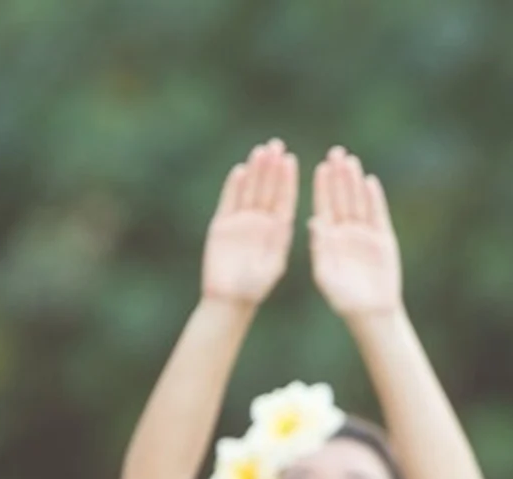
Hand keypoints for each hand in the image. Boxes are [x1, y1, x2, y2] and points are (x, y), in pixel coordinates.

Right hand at [201, 141, 297, 305]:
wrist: (229, 299)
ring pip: (249, 192)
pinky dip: (232, 187)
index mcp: (277, 233)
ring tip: (259, 151)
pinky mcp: (221, 226)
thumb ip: (279, 245)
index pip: (284, 201)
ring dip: (254, 172)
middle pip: (267, 190)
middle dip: (272, 168)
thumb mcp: (272, 267)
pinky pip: (228, 202)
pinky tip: (239, 171)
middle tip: (276, 144)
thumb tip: (291, 223)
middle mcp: (260, 225)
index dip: (287, 181)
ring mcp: (241, 223)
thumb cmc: (255, 289)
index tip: (291, 160)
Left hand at [309, 148, 402, 319]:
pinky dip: (375, 200)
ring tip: (352, 161)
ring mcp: (365, 235)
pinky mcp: (384, 241)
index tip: (320, 167)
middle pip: (342, 198)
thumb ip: (319, 248)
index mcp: (329, 238)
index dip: (322, 186)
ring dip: (355, 182)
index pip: (324, 206)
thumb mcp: (325, 274)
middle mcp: (346, 233)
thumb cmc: (343, 299)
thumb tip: (312, 221)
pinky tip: (370, 183)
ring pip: (359, 202)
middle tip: (336, 152)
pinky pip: (378, 216)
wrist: (370, 314)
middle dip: (339, 176)